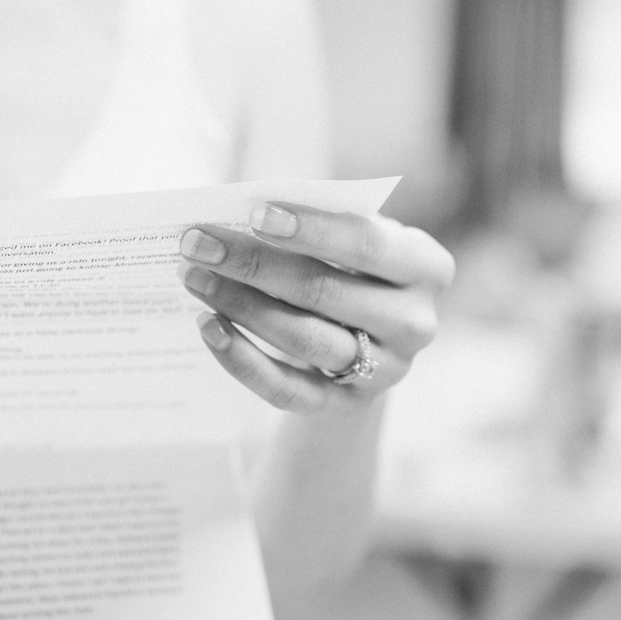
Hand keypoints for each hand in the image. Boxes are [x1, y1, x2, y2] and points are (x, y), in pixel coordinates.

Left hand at [178, 203, 454, 412]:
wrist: (368, 332)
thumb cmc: (352, 263)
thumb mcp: (352, 237)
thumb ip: (315, 222)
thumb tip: (238, 217)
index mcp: (426, 266)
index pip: (367, 244)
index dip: (310, 229)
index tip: (254, 213)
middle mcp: (415, 323)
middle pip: (325, 292)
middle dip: (253, 265)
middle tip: (197, 244)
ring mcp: (385, 371)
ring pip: (303, 340)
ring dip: (240, 306)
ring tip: (193, 278)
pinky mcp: (347, 406)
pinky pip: (288, 390)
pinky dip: (242, 359)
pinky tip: (207, 326)